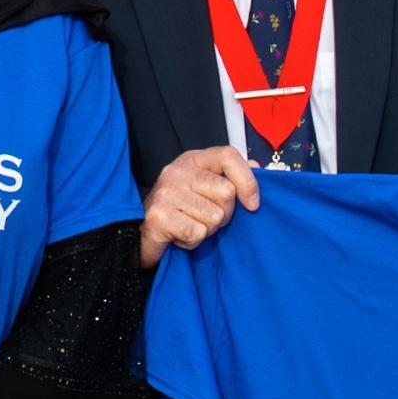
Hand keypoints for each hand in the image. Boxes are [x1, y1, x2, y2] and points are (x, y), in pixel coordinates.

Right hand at [138, 144, 259, 259]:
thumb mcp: (205, 188)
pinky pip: (198, 233)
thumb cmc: (180, 211)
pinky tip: (180, 236)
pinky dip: (193, 242)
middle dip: (224, 214)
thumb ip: (230, 176)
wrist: (140, 234)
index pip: (228, 155)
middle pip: (227, 193)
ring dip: (207, 230)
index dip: (248, 180)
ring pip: (215, 217)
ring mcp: (167, 192)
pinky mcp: (160, 216)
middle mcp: (177, 171)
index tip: (253, 204)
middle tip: (204, 217)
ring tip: (189, 226)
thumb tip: (257, 166)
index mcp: (192, 159)